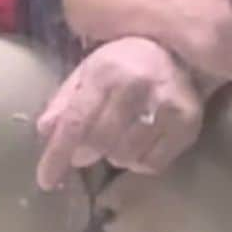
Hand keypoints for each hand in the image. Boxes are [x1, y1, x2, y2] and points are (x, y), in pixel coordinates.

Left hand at [36, 38, 202, 190]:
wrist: (178, 51)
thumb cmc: (125, 64)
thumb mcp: (88, 72)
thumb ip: (65, 101)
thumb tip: (44, 130)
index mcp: (106, 71)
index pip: (76, 122)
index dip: (58, 154)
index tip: (45, 180)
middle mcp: (137, 86)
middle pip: (100, 143)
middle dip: (87, 152)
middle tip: (87, 149)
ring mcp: (166, 107)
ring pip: (125, 157)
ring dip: (115, 155)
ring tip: (119, 137)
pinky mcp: (187, 125)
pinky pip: (151, 164)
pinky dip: (139, 161)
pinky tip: (140, 142)